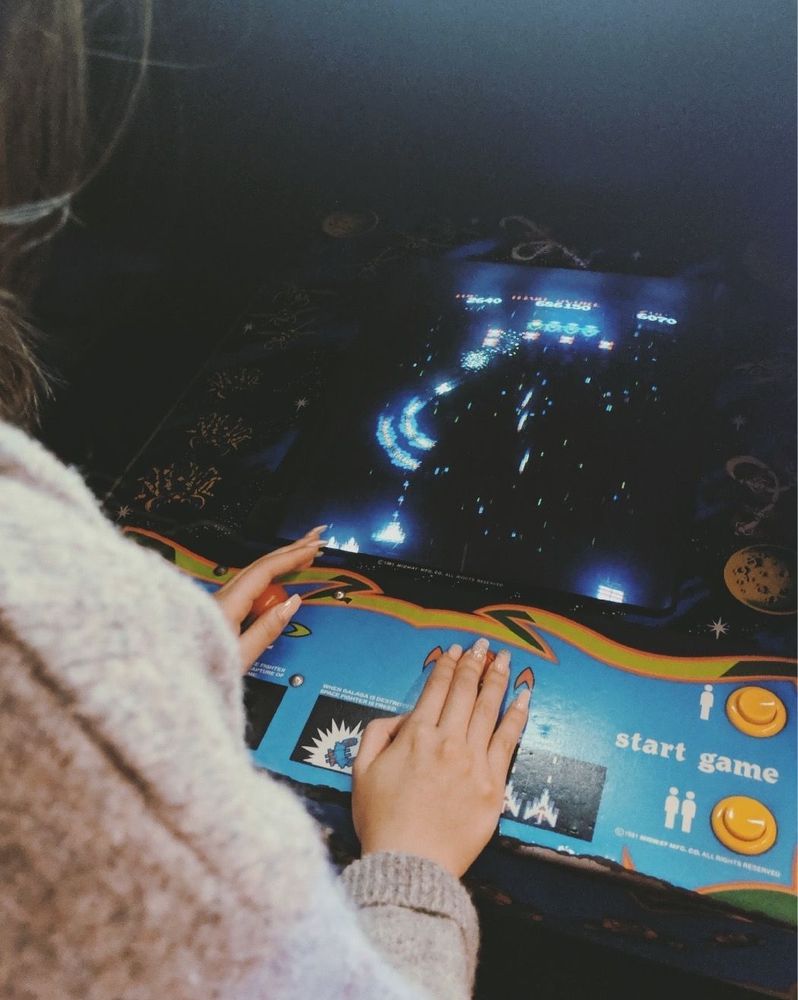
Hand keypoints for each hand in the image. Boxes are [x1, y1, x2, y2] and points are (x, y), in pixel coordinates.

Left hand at [213, 526, 325, 671]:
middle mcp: (222, 597)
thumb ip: (267, 628)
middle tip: (314, 538)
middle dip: (290, 549)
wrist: (171, 676)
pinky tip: (281, 573)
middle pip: (260, 565)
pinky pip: (250, 583)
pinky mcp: (220, 608)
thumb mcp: (241, 655)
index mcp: (227, 605)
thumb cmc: (201, 670)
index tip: (312, 548)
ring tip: (304, 551)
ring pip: (255, 572)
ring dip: (281, 559)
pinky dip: (270, 573)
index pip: (265, 571)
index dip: (292, 557)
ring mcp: (220, 601)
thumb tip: (292, 602)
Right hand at [352, 639, 529, 877]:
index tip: (455, 650)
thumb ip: (378, 734)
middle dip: (474, 663)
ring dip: (497, 679)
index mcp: (416, 735)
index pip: (435, 690)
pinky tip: (524, 697)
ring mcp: (474, 761)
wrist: (410, 863)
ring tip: (504, 658)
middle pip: (464, 692)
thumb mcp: (361, 770)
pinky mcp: (494, 784)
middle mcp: (448, 741)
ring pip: (488, 709)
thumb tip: (402, 717)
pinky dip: (517, 715)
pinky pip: (508, 741)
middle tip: (482, 644)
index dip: (446, 666)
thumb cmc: (382, 820)